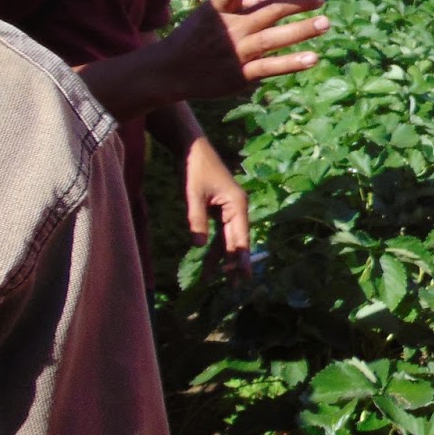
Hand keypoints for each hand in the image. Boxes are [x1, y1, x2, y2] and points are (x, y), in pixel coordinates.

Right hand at [161, 0, 328, 100]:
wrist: (169, 72)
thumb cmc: (201, 34)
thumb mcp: (217, 11)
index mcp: (218, 8)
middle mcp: (228, 28)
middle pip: (266, 11)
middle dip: (295, 3)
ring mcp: (235, 52)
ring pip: (272, 39)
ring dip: (300, 31)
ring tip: (325, 23)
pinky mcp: (241, 75)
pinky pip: (270, 67)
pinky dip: (291, 63)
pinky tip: (313, 57)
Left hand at [183, 136, 250, 274]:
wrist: (192, 148)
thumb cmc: (194, 168)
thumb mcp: (192, 194)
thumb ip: (196, 219)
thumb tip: (198, 246)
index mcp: (237, 204)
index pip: (240, 236)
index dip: (239, 257)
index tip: (241, 276)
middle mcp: (237, 208)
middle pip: (238, 240)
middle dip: (236, 263)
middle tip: (238, 286)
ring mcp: (229, 208)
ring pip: (228, 239)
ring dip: (223, 258)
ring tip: (219, 280)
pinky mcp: (220, 208)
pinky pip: (220, 232)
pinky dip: (215, 247)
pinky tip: (210, 262)